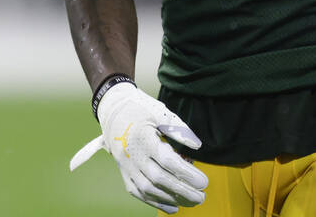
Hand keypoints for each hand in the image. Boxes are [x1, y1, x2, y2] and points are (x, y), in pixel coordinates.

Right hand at [69, 82, 207, 213]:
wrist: (111, 108)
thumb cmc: (139, 108)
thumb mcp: (159, 112)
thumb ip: (178, 129)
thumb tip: (197, 146)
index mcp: (142, 137)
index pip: (167, 161)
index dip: (186, 174)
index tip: (204, 182)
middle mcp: (131, 153)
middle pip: (158, 179)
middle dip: (182, 191)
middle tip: (202, 197)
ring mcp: (125, 164)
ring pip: (147, 189)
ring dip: (171, 198)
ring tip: (192, 202)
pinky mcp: (123, 171)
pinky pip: (137, 191)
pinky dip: (155, 202)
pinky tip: (173, 206)